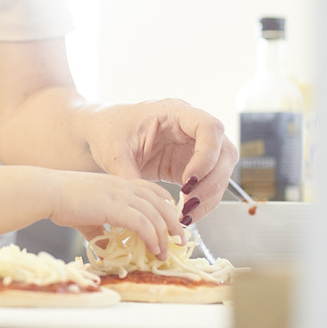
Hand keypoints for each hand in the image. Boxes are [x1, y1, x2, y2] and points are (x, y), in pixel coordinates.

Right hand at [52, 172, 182, 257]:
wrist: (47, 192)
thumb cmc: (62, 201)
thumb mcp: (87, 217)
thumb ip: (100, 233)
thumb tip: (106, 252)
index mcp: (119, 183)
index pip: (152, 190)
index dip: (166, 205)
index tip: (172, 222)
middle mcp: (124, 186)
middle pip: (160, 202)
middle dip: (174, 221)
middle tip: (180, 239)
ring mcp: (120, 195)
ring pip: (155, 214)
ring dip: (165, 234)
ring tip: (168, 250)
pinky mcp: (114, 207)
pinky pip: (142, 223)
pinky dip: (152, 237)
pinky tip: (154, 249)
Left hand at [82, 98, 235, 221]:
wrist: (102, 134)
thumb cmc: (108, 133)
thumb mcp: (115, 154)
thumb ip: (132, 177)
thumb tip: (149, 208)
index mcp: (173, 112)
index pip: (209, 127)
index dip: (208, 154)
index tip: (189, 180)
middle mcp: (190, 127)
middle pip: (223, 151)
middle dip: (212, 181)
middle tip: (189, 203)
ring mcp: (193, 146)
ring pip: (221, 170)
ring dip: (210, 196)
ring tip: (186, 215)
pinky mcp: (190, 165)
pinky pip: (208, 184)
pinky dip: (202, 202)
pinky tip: (185, 215)